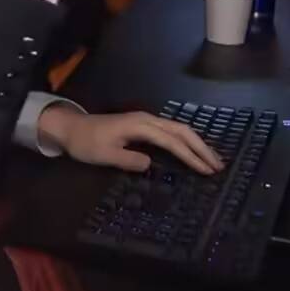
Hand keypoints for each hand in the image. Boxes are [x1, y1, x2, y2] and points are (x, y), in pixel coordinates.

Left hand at [39, 106, 224, 174]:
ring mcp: (146, 120)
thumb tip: (150, 164)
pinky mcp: (144, 125)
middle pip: (181, 131)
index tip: (206, 171)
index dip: (190, 156)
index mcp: (139, 125)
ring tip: (213, 160)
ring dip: (197, 143)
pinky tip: (194, 151)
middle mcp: (146, 119)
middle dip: (201, 148)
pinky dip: (186, 141)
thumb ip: (128, 160)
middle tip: (218, 166)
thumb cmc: (86, 143)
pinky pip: (171, 131)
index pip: (171, 141)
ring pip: (178, 129)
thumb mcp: (104, 155)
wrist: (71, 128)